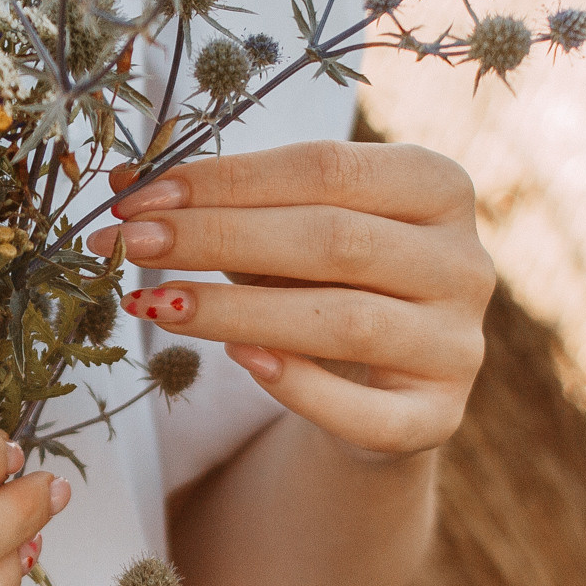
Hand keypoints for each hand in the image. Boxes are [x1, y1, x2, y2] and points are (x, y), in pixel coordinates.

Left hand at [85, 140, 492, 458]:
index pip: (326, 168)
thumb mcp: (283, 232)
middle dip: (219, 238)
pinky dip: (299, 388)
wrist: (374, 386)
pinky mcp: (437, 418)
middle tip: (131, 244)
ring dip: (238, 312)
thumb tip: (121, 181)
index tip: (140, 195)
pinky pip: (365, 411)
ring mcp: (458, 344)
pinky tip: (239, 363)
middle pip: (333, 241)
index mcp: (437, 186)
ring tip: (157, 302)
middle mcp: (464, 262)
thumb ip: (224, 204)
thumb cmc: (324, 284)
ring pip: (345, 323)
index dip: (228, 179)